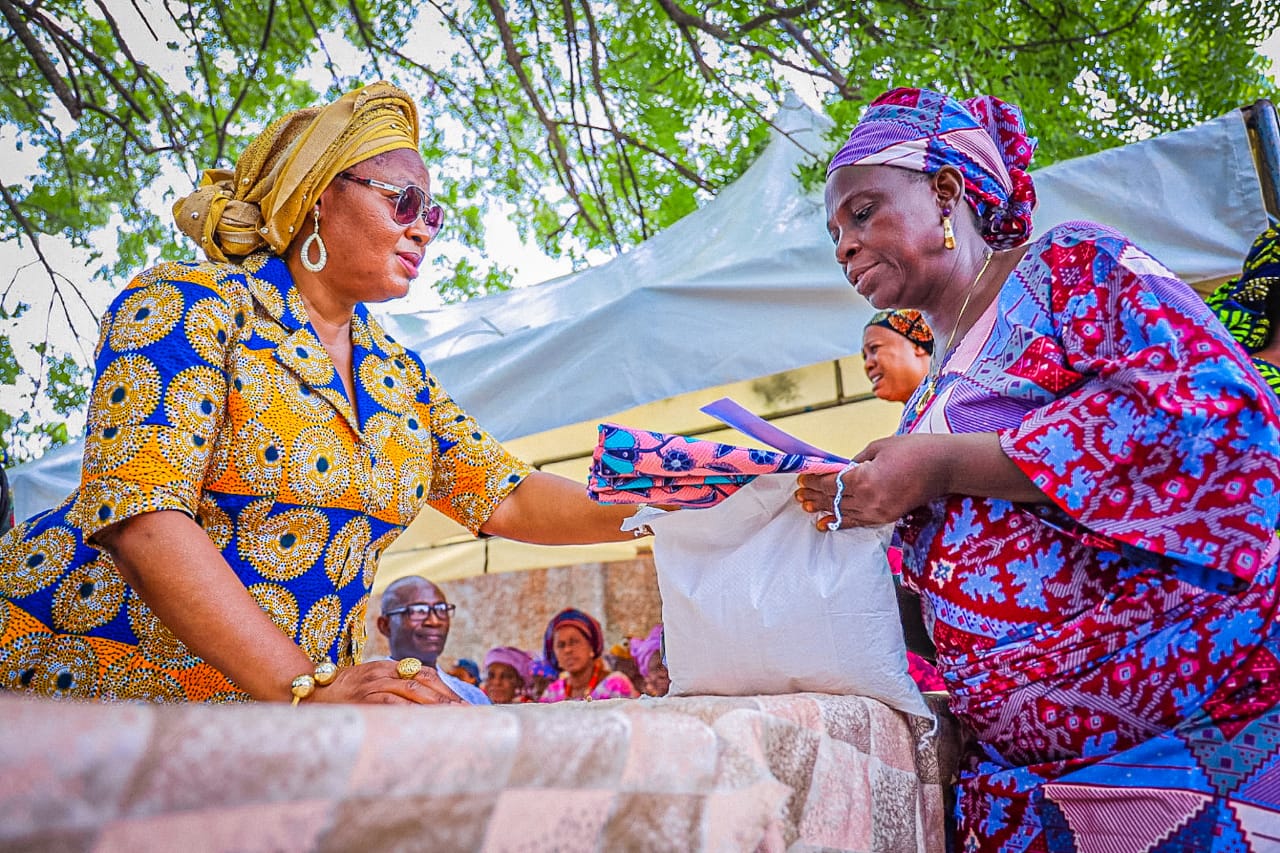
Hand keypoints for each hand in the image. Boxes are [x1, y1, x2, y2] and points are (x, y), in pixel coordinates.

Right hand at [311, 660, 464, 704]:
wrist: (305, 692)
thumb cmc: (339, 693)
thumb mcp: (368, 684)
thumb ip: (391, 689)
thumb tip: (422, 706)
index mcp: (386, 666)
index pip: (424, 672)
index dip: (446, 685)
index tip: (463, 701)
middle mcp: (382, 671)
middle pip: (424, 680)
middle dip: (447, 696)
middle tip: (468, 712)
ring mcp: (372, 683)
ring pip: (412, 690)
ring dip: (436, 704)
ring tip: (454, 717)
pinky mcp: (362, 697)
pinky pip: (391, 701)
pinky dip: (411, 710)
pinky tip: (425, 720)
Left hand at [794, 434, 952, 530]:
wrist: (944, 466)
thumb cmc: (913, 450)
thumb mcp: (877, 448)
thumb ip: (854, 462)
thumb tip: (837, 471)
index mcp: (864, 479)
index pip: (830, 483)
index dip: (813, 481)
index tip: (801, 477)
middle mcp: (869, 500)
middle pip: (833, 499)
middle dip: (813, 495)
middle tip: (798, 494)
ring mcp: (878, 512)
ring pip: (842, 513)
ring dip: (822, 509)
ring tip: (805, 506)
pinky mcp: (886, 517)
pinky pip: (857, 521)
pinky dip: (840, 521)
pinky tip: (825, 523)